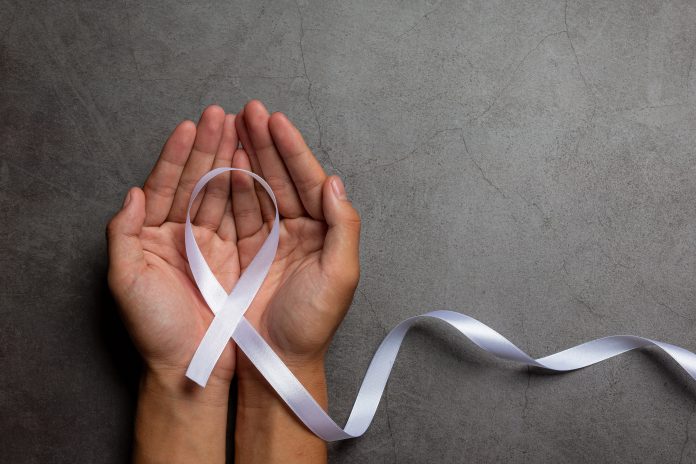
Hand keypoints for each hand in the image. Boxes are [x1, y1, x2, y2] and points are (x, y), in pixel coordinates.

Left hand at [107, 105, 243, 462]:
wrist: (193, 365)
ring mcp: (211, 244)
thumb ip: (121, 235)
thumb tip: (131, 193)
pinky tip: (254, 165)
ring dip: (231, 161)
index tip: (191, 126)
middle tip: (223, 114)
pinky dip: (248, 191)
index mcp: (151, 237)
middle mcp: (181, 235)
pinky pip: (242, 217)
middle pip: (196, 182)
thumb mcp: (125, 283)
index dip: (177, 155)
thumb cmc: (157, 330)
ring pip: (221, 193)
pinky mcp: (237, 256)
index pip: (164, 185)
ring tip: (241, 128)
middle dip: (209, 147)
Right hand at [231, 100, 360, 463]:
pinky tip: (223, 161)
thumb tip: (335, 181)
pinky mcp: (242, 250)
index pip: (308, 181)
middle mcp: (297, 229)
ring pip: (256, 187)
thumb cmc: (311, 323)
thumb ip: (344, 226)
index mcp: (323, 232)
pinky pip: (236, 210)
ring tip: (232, 125)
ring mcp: (268, 238)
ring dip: (246, 155)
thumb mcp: (340, 276)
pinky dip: (229, 184)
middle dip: (266, 142)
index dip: (292, 150)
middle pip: (280, 177)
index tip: (276, 120)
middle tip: (249, 110)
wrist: (276, 360)